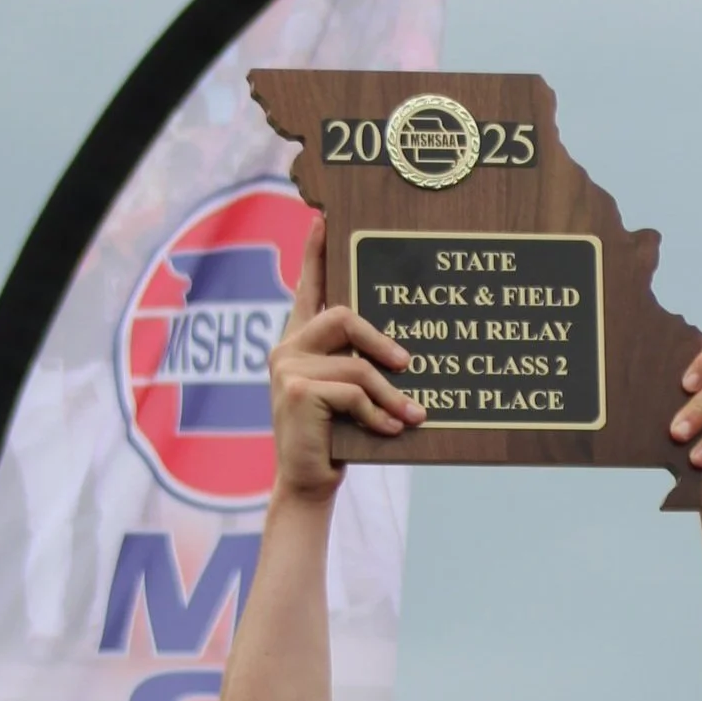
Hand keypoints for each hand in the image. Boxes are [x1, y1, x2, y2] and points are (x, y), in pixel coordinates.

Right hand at [268, 218, 424, 501]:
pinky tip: (392, 430)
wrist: (307, 482)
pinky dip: (378, 414)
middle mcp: (288, 347)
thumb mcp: (348, 398)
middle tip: (409, 364)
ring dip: (391, 394)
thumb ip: (359, 367)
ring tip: (414, 415)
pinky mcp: (296, 391)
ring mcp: (287, 367)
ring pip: (356, 366)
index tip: (324, 218)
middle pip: (343, 316)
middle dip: (381, 340)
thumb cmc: (335, 439)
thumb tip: (406, 354)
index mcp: (300, 343)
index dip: (316, 254)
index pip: (308, 288)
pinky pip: (353, 393)